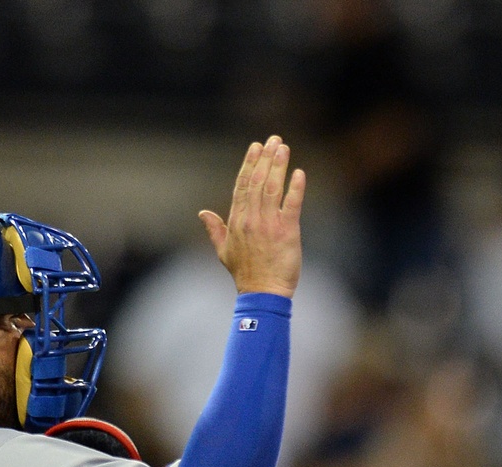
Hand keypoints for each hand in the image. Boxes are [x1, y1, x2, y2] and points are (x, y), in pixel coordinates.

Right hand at [199, 136, 303, 298]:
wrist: (262, 292)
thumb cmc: (245, 273)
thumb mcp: (223, 250)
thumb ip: (214, 229)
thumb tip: (203, 213)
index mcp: (237, 220)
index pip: (243, 184)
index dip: (249, 163)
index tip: (255, 146)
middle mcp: (251, 218)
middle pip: (258, 181)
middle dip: (266, 157)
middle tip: (274, 139)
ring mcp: (269, 224)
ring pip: (273, 188)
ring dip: (278, 166)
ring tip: (284, 148)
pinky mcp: (287, 232)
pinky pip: (292, 205)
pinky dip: (295, 188)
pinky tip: (299, 173)